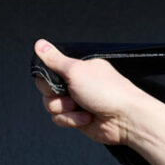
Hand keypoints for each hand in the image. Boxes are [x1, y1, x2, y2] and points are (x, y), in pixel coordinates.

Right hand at [33, 38, 158, 146]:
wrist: (125, 119)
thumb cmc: (107, 91)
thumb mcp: (76, 70)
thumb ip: (55, 60)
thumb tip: (39, 44)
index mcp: (76, 68)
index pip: (49, 70)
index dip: (47, 77)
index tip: (56, 80)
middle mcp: (75, 84)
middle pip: (46, 89)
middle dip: (55, 94)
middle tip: (71, 94)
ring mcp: (76, 102)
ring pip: (51, 106)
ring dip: (65, 109)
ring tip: (82, 107)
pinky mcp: (77, 120)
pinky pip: (60, 119)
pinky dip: (71, 120)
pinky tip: (87, 118)